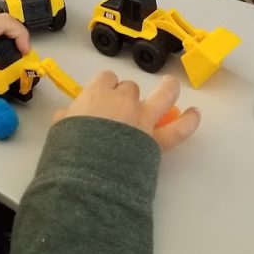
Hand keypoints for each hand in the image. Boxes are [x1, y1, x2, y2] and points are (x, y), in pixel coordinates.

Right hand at [53, 72, 200, 151]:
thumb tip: (67, 115)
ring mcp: (143, 117)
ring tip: (170, 87)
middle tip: (120, 113)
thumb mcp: (59, 129)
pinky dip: (189, 120)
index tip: (102, 98)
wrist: (86, 174)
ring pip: (163, 94)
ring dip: (168, 89)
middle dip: (126, 96)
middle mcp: (123, 100)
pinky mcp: (156, 139)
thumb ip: (66, 118)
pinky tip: (194, 114)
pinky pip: (179, 128)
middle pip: (129, 88)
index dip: (105, 87)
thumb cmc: (68, 151)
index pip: (106, 79)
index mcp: (97, 94)